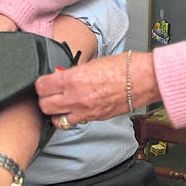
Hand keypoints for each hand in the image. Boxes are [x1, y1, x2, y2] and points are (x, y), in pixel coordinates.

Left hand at [34, 51, 159, 126]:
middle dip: (44, 98)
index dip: (40, 83)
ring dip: (55, 112)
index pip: (41, 86)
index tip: (44, 81)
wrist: (144, 79)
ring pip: (56, 119)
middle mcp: (76, 97)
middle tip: (49, 93)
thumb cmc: (124, 67)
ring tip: (59, 104)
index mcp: (74, 79)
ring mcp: (85, 111)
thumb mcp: (92, 63)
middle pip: (44, 105)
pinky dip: (70, 118)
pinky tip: (75, 109)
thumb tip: (62, 76)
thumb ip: (74, 72)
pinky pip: (74, 122)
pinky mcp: (95, 118)